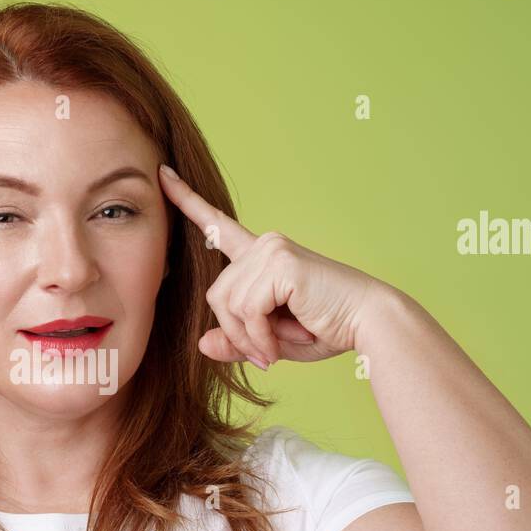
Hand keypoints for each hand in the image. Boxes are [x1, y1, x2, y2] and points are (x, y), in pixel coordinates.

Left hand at [158, 163, 389, 367]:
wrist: (368, 324)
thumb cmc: (325, 328)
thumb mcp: (270, 340)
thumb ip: (237, 340)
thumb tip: (202, 344)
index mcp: (261, 255)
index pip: (218, 226)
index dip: (187, 202)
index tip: (162, 175)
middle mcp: (264, 245)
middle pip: (216, 295)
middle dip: (236, 332)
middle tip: (265, 355)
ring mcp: (271, 251)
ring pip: (228, 305)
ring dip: (250, 338)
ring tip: (277, 349)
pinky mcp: (280, 264)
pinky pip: (247, 311)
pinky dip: (260, 337)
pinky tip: (279, 345)